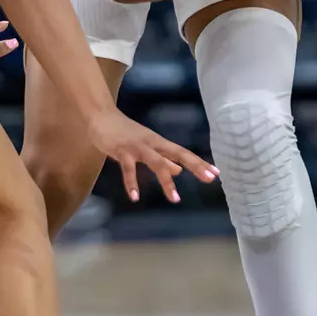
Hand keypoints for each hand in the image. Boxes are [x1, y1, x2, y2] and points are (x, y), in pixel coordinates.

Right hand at [85, 108, 216, 203]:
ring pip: (156, 162)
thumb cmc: (124, 133)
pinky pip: (128, 169)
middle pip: (177, 154)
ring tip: (175, 199)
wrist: (101, 116)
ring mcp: (137, 146)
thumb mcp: (146, 146)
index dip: (199, 163)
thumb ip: (162, 158)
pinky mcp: (122, 150)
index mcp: (159, 143)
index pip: (183, 153)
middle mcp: (152, 143)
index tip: (215, 173)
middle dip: (195, 166)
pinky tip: (135, 197)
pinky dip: (132, 183)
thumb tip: (179, 170)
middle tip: (209, 178)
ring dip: (167, 181)